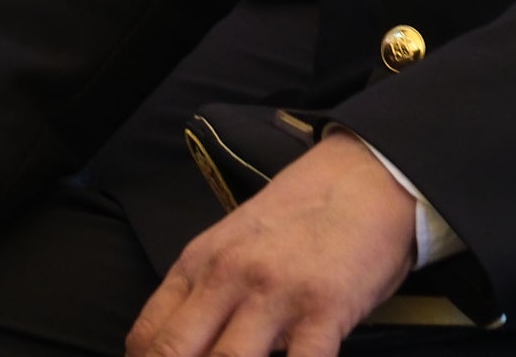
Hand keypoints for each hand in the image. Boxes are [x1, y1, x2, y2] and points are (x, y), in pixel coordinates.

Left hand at [127, 130, 418, 356]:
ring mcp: (274, 294)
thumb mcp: (235, 241)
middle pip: (173, 355)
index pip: (147, 337)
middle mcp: (228, 277)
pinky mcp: (323, 309)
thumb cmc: (304, 215)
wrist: (368, 177)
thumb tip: (186, 350)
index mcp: (200, 262)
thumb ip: (206, 291)